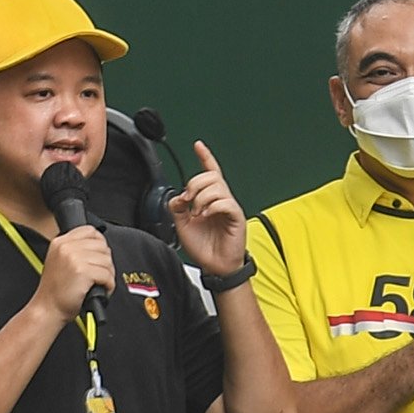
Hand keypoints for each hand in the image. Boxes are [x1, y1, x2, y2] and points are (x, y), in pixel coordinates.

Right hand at [27, 224, 114, 325]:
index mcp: (60, 242)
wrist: (47, 310)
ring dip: (108, 274)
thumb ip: (74, 249)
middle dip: (105, 262)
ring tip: (99, 283)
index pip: (90, 231)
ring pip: (107, 260)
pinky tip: (101, 290)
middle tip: (100, 274)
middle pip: (102, 245)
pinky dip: (109, 285)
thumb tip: (98, 246)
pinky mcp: (83, 272)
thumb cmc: (55, 291)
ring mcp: (74, 258)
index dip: (99, 244)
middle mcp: (66, 247)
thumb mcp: (58, 261)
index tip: (99, 256)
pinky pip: (107, 275)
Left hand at [168, 144, 249, 277]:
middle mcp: (221, 199)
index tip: (198, 145)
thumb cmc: (204, 248)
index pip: (210, 172)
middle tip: (188, 201)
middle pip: (211, 176)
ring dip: (201, 198)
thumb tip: (178, 196)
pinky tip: (206, 215)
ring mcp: (229, 207)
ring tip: (197, 213)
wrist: (215, 267)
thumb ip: (177, 209)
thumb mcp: (182, 226)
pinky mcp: (236, 216)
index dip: (205, 157)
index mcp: (210, 199)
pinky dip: (212, 207)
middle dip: (194, 184)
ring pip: (216, 186)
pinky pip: (225, 202)